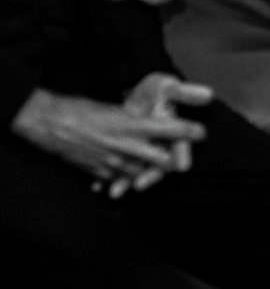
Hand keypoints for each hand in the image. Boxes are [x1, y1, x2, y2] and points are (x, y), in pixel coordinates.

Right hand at [11, 83, 207, 195]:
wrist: (49, 123)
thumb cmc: (81, 109)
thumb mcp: (114, 108)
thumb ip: (135, 117)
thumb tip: (153, 118)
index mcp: (132, 125)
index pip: (171, 128)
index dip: (190, 131)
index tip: (201, 132)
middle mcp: (127, 146)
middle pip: (164, 161)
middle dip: (174, 162)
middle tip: (180, 159)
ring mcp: (114, 163)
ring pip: (143, 174)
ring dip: (149, 172)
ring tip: (152, 168)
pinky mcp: (101, 173)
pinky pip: (121, 180)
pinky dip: (126, 178)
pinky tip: (127, 176)